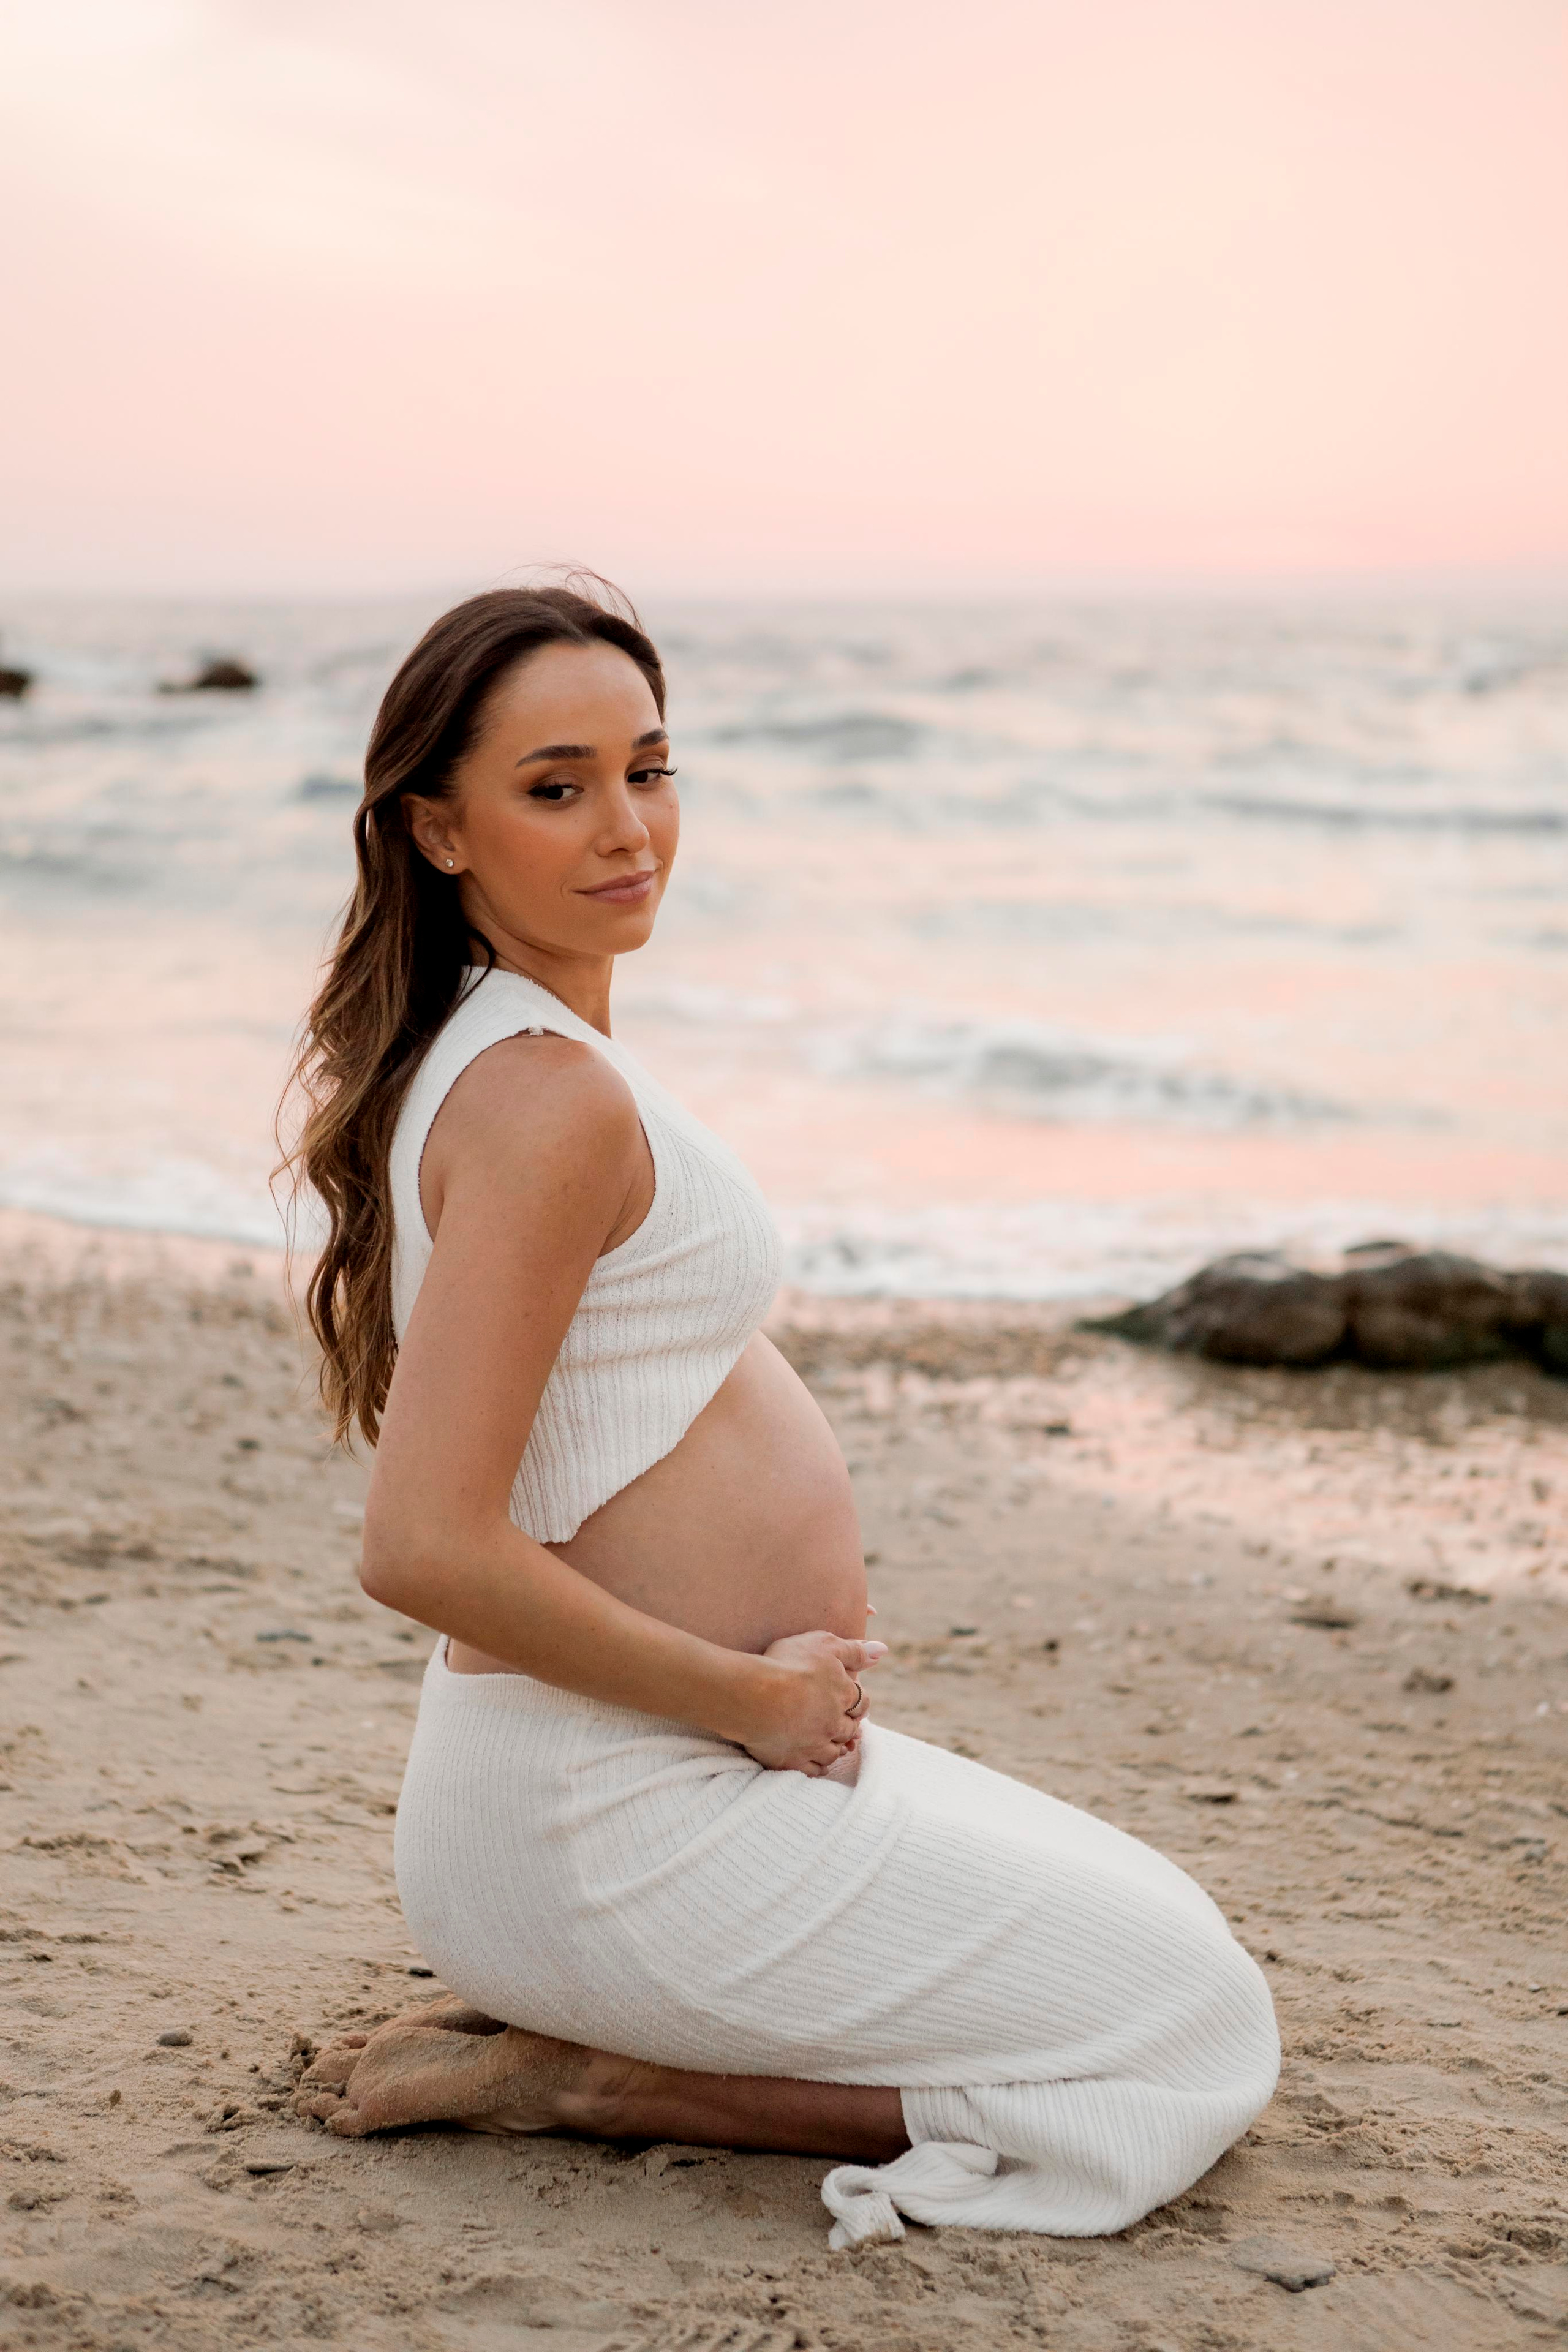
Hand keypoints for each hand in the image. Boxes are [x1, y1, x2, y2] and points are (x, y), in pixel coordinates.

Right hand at [741, 1633, 887, 1774]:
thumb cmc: (787, 1663)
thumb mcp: (824, 1644)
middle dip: (847, 1727)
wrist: (754, 1694)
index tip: (850, 1703)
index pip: (861, 1702)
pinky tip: (812, 1761)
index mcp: (843, 1695)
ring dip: (833, 1748)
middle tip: (840, 1725)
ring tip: (826, 1743)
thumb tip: (882, 1650)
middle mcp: (834, 1724)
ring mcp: (814, 1746)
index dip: (856, 1702)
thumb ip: (854, 1649)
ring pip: (833, 1753)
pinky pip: (813, 1771)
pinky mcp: (794, 1762)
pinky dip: (816, 1767)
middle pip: (849, 1730)